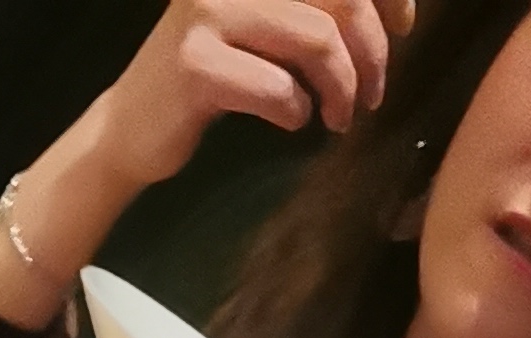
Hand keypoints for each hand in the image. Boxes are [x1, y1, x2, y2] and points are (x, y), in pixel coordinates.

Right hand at [0, 0, 415, 337]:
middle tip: (373, 93)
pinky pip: (277, 88)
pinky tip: (292, 122)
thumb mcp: (265, 31)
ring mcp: (209, 15)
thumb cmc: (207, 82)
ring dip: (342, 87)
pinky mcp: (196, 66)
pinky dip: (296, 111)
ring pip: (316, 38)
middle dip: (372, 49)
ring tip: (341, 117)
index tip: (403, 28)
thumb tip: (390, 11)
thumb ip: (314, 10)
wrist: (127, 132)